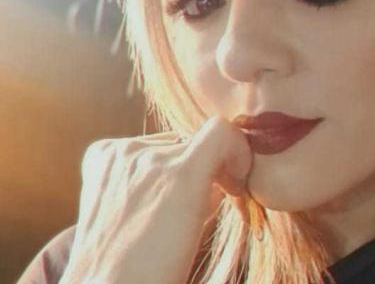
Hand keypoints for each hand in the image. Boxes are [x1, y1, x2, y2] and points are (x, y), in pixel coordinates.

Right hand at [60, 117, 252, 283]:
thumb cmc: (127, 267)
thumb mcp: (132, 217)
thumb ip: (160, 189)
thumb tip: (212, 183)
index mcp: (105, 156)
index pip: (163, 145)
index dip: (184, 169)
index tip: (192, 199)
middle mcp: (126, 150)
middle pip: (185, 144)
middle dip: (201, 174)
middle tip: (205, 213)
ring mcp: (152, 158)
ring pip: (206, 145)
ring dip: (218, 175)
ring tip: (213, 215)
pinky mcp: (181, 172)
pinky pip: (224, 135)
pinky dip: (240, 154)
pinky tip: (238, 189)